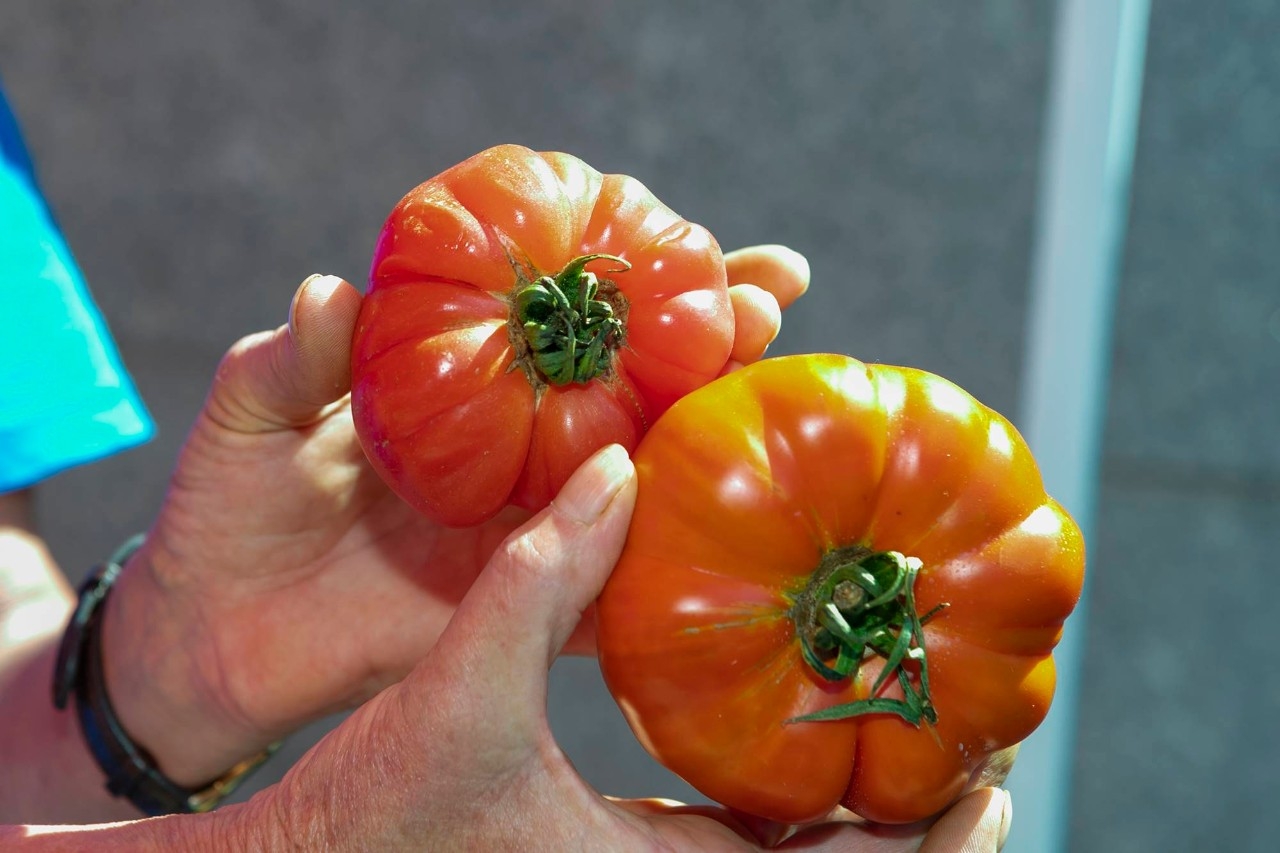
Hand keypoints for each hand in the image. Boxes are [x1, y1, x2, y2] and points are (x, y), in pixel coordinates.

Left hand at [100, 246, 810, 787]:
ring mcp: (528, 526)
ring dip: (711, 432)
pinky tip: (723, 529)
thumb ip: (291, 359)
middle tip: (770, 298)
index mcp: (463, 387)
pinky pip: (606, 587)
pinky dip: (662, 564)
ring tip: (770, 382)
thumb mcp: (247, 415)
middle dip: (714, 335)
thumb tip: (334, 291)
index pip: (565, 318)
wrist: (214, 632)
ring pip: (642, 476)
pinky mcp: (523, 607)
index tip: (706, 237)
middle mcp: (515, 448)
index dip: (637, 275)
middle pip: (636, 384)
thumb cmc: (228, 508)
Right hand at [212, 446, 1010, 850]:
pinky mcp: (609, 850)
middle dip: (918, 811)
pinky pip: (731, 828)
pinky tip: (785, 711)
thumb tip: (621, 460)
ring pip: (788, 851)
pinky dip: (781, 784)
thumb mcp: (457, 690)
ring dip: (854, 794)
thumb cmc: (365, 814)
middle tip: (978, 730)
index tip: (994, 768)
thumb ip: (540, 580)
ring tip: (901, 705)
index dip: (936, 837)